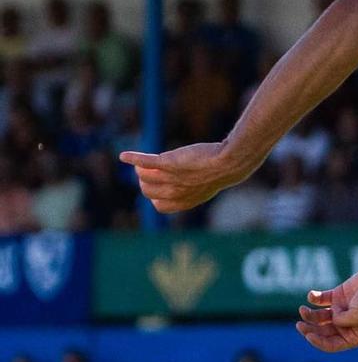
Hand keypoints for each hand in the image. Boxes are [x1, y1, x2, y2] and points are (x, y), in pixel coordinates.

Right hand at [120, 141, 249, 213]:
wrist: (229, 162)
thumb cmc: (218, 172)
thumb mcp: (203, 187)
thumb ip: (188, 190)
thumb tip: (176, 185)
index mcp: (184, 203)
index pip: (159, 206)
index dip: (157, 196)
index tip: (161, 186)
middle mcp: (175, 194)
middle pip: (147, 191)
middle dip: (146, 181)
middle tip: (152, 170)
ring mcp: (171, 178)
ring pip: (143, 176)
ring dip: (142, 168)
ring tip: (147, 162)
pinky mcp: (168, 162)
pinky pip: (145, 162)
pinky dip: (133, 158)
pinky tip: (124, 156)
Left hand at [296, 264, 357, 352]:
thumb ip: (341, 321)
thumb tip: (331, 319)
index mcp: (354, 335)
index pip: (332, 344)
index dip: (318, 342)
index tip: (309, 335)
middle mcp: (346, 324)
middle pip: (322, 331)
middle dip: (309, 329)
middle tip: (300, 324)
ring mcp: (341, 310)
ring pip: (319, 317)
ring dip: (309, 315)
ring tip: (302, 309)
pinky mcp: (338, 296)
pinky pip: (321, 300)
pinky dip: (314, 298)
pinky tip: (311, 296)